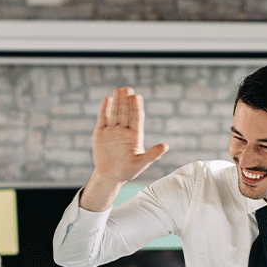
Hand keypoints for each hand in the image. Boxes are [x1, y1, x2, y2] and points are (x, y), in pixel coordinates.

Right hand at [81, 87, 168, 211]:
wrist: (110, 176)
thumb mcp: (142, 163)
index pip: (136, 118)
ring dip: (117, 102)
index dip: (136, 107)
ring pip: (115, 113)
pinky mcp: (100, 134)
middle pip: (125, 112)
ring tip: (119, 90)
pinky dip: (104, 110)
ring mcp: (112, 131)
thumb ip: (153, 154)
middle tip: (127, 89)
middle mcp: (124, 130)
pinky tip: (107, 99)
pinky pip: (103, 119)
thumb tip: (166, 146)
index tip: (137, 97)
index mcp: (135, 135)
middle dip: (126, 101)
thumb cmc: (129, 171)